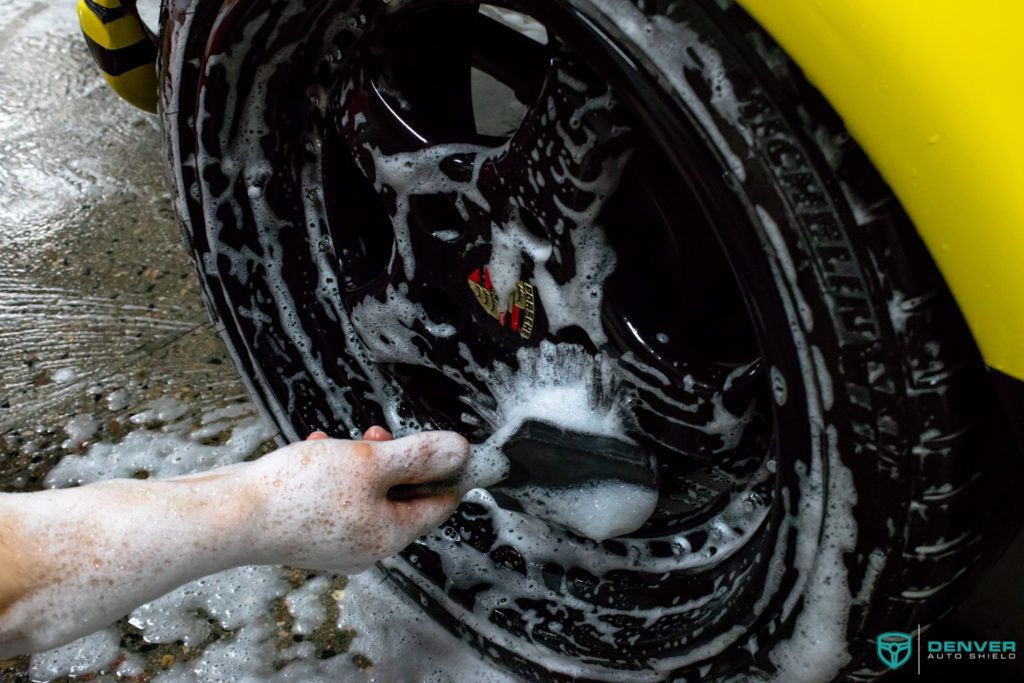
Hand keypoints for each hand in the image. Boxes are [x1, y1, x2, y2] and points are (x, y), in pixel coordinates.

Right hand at [243, 427, 468, 574]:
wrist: (232, 516)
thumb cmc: (299, 491)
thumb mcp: (370, 461)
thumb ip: (419, 456)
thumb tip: (461, 451)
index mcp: (390, 536)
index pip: (439, 505)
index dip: (447, 470)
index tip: (447, 443)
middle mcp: (366, 547)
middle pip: (401, 497)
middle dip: (393, 459)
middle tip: (378, 434)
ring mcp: (336, 543)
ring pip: (366, 494)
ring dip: (359, 461)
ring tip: (339, 441)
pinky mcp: (310, 534)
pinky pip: (336, 498)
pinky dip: (332, 472)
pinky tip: (315, 451)